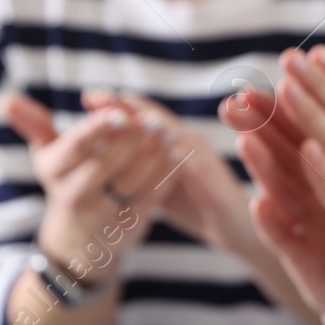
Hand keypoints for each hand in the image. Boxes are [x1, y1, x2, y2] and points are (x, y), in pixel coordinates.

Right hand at [7, 94, 175, 283]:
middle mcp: (74, 196)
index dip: (98, 129)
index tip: (120, 112)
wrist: (79, 239)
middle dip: (132, 139)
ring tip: (169, 132)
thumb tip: (5, 99)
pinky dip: (165, 174)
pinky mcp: (128, 225)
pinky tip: (177, 153)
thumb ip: (33, 125)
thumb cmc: (66, 180)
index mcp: (54, 172)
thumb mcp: (46, 155)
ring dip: (154, 155)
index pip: (76, 147)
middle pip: (106, 164)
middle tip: (154, 118)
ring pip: (132, 181)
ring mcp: (102, 214)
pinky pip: (150, 197)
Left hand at [83, 89, 248, 248]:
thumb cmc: (198, 207)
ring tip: (117, 106)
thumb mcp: (158, 186)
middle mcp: (187, 142)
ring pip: (170, 130)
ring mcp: (201, 154)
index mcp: (173, 145)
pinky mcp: (211, 173)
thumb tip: (102, 163)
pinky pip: (188, 157)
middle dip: (124, 105)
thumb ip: (136, 171)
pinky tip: (151, 139)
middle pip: (154, 116)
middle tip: (95, 95)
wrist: (235, 230)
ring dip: (144, 117)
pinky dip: (168, 146)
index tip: (89, 98)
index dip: (118, 108)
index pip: (143, 119)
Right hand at [224, 88, 324, 322]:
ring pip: (279, 188)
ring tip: (245, 140)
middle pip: (283, 150)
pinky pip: (285, 237)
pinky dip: (271, 222)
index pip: (309, 125)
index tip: (282, 67)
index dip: (297, 98)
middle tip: (236, 97)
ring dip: (261, 166)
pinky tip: (258, 204)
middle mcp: (312, 192)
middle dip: (261, 125)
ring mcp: (306, 223)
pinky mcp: (305, 257)